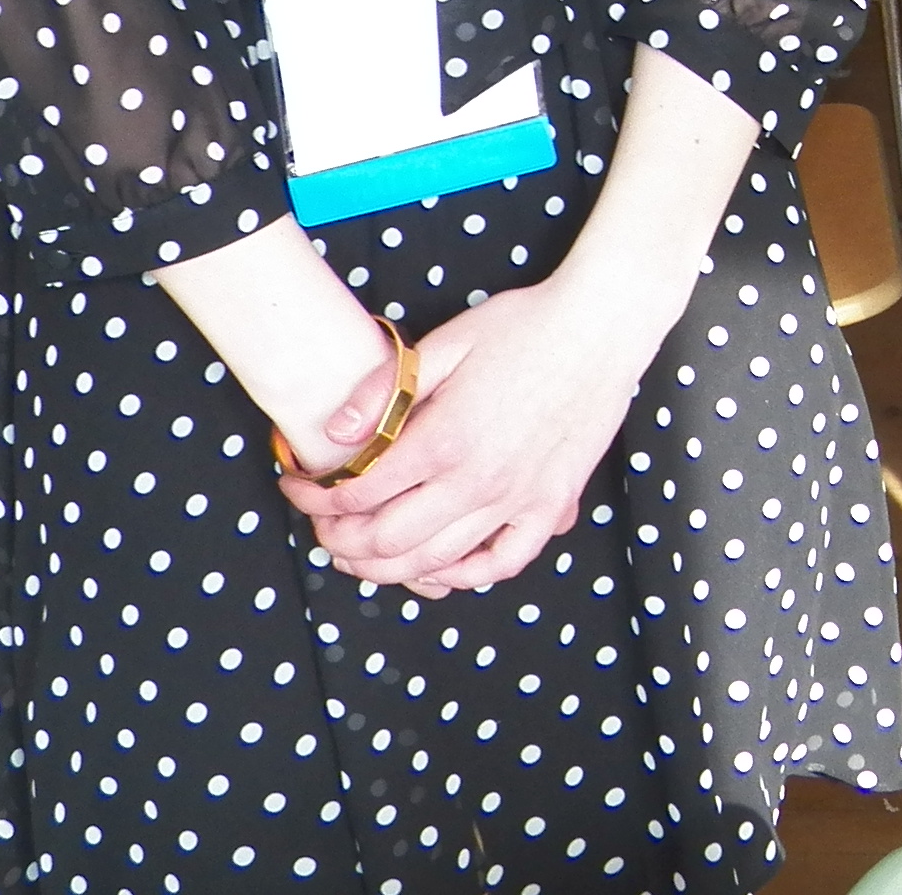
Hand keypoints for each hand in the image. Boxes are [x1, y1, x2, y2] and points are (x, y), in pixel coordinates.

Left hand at [282, 278, 664, 597]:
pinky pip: (502, 564)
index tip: (298, 485)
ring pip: (435, 563)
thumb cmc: (527, 325)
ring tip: (359, 554)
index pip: (358, 494)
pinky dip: (464, 577)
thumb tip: (334, 432)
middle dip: (338, 540)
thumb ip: (386, 389)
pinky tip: (441, 567)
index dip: (315, 498)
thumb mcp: (447, 341)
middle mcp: (477, 481)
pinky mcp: (550, 505)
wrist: (602, 326)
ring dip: (384, 568)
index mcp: (445, 438)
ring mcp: (517, 500)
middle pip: (386, 542)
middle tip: (321, 524)